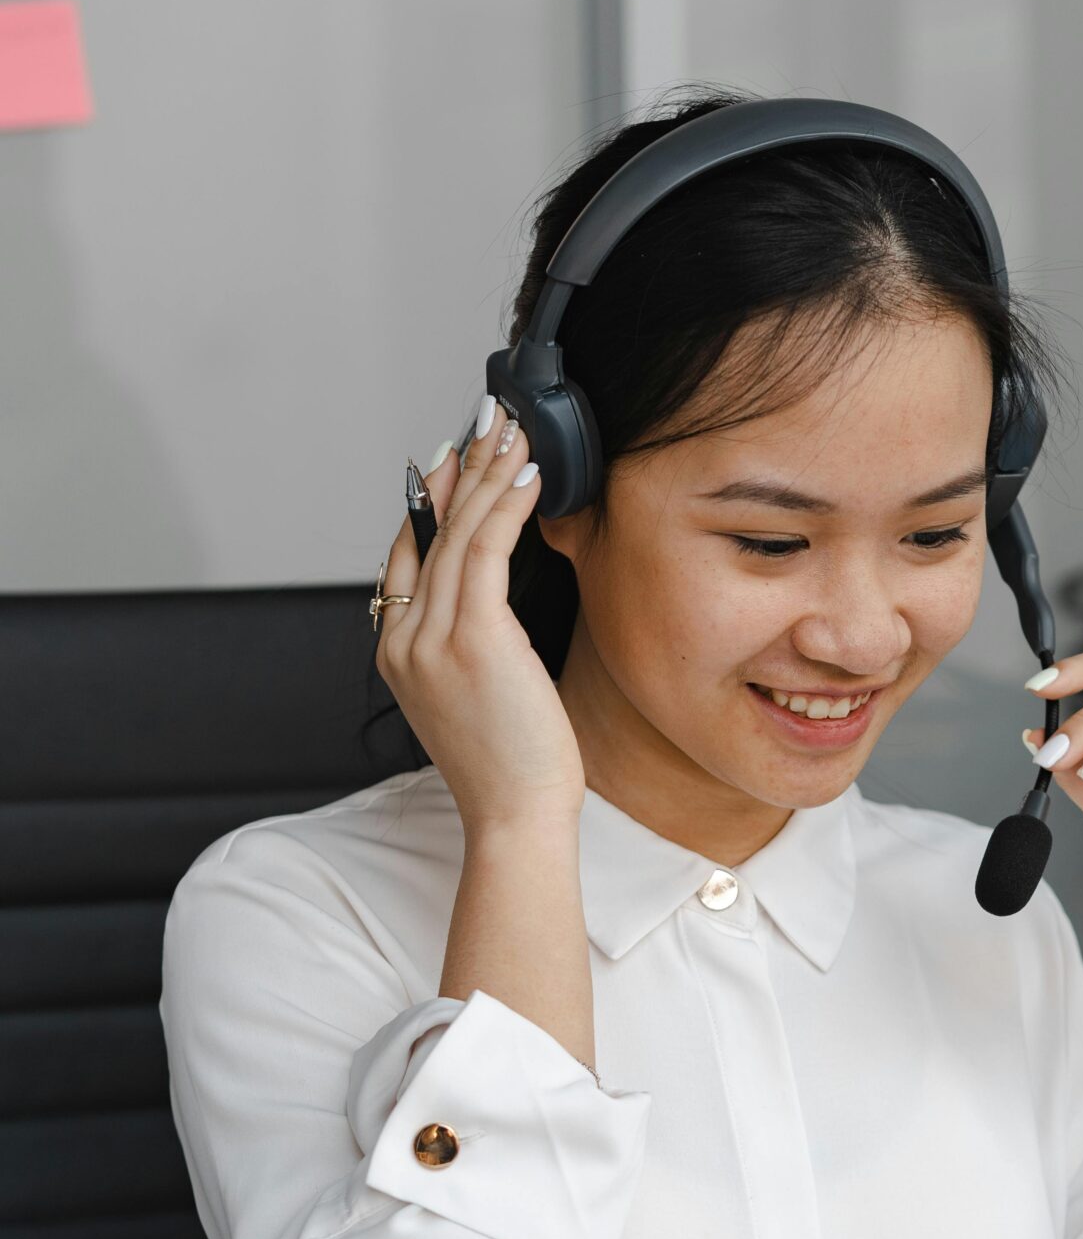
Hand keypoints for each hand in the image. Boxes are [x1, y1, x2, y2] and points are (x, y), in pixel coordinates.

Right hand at [375, 400, 582, 839]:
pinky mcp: (473, 636)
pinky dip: (507, 505)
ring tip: (515, 431)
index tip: (458, 458)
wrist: (515, 817)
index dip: (433, 500)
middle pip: (430, 533)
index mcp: (397, 653)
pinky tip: (529, 475)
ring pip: (457, 533)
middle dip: (463, 469)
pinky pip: (486, 550)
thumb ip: (471, 640)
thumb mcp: (477, 694)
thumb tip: (494, 591)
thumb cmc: (511, 766)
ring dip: (489, 473)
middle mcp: (403, 640)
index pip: (407, 556)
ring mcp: (431, 638)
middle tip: (490, 421)